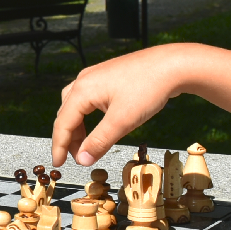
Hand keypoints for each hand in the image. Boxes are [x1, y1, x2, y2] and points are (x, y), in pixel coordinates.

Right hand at [52, 45, 181, 165]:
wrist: (173, 64)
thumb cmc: (148, 88)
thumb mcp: (122, 121)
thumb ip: (99, 142)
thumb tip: (82, 160)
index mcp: (83, 90)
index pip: (62, 123)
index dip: (59, 146)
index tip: (58, 164)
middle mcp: (85, 80)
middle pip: (66, 113)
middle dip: (69, 138)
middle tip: (78, 158)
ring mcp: (96, 76)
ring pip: (76, 105)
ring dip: (78, 127)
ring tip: (88, 144)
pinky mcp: (108, 76)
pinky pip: (88, 98)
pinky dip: (88, 116)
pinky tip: (99, 124)